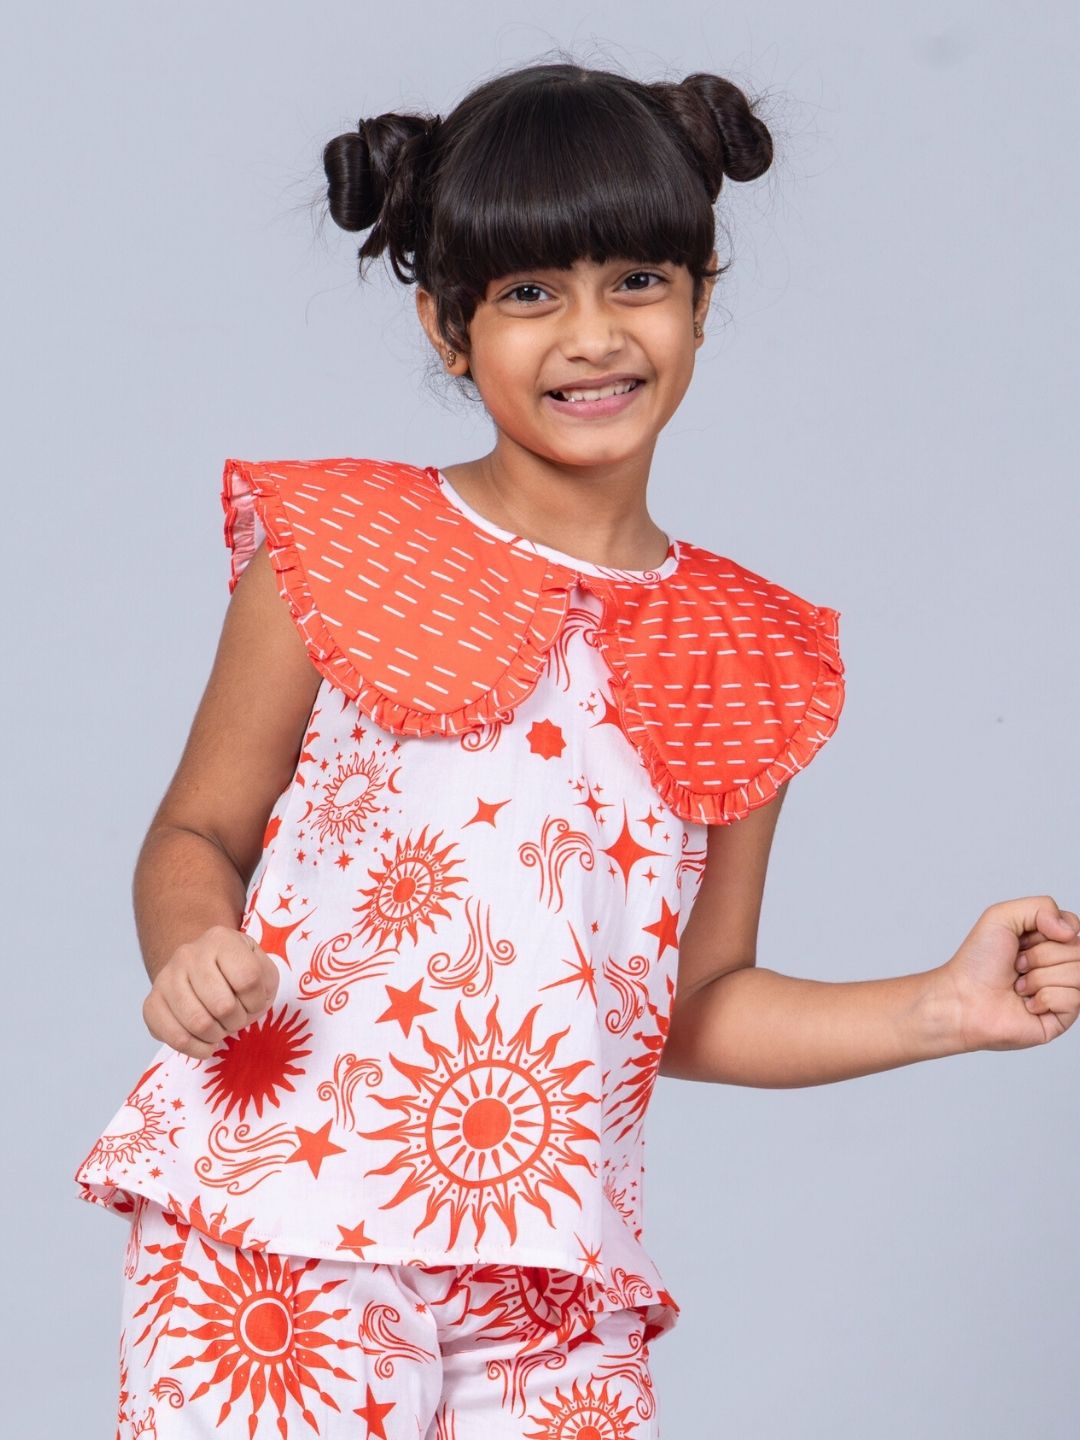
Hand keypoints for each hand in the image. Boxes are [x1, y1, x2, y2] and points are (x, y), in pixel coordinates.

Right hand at [142, 924, 279, 1059]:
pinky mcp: (151, 1003)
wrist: (199, 969)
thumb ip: (263, 982)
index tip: (254, 1002)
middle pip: (223, 1006)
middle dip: (237, 1021)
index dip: (257, 1001)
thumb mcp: (261, 968)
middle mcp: (188, 954)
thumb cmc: (236, 972)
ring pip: (199, 1024)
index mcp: (221, 939)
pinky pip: (175, 1038)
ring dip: (218, 1035)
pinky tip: (206, 1043)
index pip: (248, 979)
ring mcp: (166, 978)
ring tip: (221, 1027)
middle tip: (236, 1018)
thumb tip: (248, 1004)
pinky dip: (197, 1049)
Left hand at [936, 897, 1079, 1052]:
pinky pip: (1073, 999)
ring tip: (1018, 985)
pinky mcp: (1062, 1017)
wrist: (962, 999)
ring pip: (1078, 973)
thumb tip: (1071, 931)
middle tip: (1016, 964)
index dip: (1049, 931)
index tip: (1022, 940)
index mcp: (1047, 941)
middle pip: (1077, 950)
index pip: (1073, 928)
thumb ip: (1041, 907)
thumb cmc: (977, 962)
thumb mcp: (1001, 917)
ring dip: (1039, 977)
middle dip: (1040, 955)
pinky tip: (1026, 1004)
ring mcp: (1062, 991)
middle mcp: (1058, 966)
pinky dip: (1044, 998)